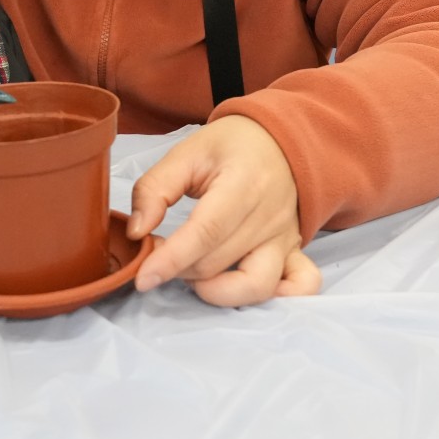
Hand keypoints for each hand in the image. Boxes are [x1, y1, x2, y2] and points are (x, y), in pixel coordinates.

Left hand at [127, 115, 321, 305]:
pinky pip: (301, 285)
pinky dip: (276, 298)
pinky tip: (240, 290)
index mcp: (242, 184)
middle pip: (219, 262)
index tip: (143, 277)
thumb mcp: (186, 153)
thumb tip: (137, 232)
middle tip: (159, 254)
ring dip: (215, 289)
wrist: (279, 140)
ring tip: (192, 272)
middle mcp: (269, 216)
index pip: (207, 232)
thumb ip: (154, 189)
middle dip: (179, 268)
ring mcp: (287, 237)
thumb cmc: (231, 146)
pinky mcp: (295, 251)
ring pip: (254, 285)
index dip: (172, 260)